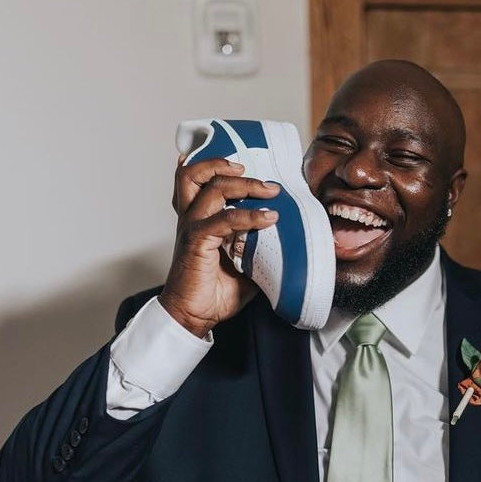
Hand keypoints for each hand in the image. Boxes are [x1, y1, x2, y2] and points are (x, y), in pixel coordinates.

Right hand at [159, 157, 280, 336]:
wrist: (194, 316)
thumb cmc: (213, 292)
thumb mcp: (244, 266)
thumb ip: (258, 248)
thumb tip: (289, 244)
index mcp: (197, 219)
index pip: (197, 180)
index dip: (213, 164)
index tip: (245, 164)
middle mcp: (191, 218)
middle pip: (197, 174)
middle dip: (229, 167)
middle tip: (265, 181)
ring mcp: (192, 228)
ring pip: (212, 188)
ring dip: (243, 184)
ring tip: (268, 189)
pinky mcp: (197, 241)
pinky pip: (224, 219)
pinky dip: (249, 216)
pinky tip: (268, 219)